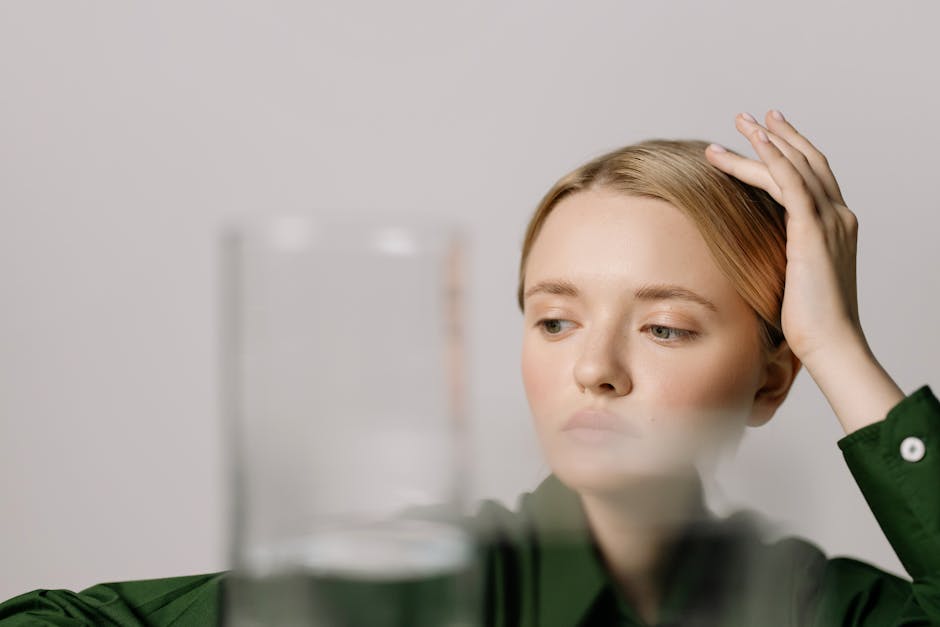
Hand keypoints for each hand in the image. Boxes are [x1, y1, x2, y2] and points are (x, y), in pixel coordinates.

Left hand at [703, 110, 865, 368]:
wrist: (830, 342)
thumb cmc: (810, 323)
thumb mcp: (793, 279)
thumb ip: (782, 257)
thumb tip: (754, 254)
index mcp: (835, 227)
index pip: (813, 177)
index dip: (791, 152)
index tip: (767, 133)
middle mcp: (838, 217)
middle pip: (806, 162)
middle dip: (777, 136)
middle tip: (749, 117)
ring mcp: (829, 222)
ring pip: (795, 167)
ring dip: (765, 142)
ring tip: (738, 124)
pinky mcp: (814, 232)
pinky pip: (793, 184)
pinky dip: (774, 160)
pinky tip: (755, 145)